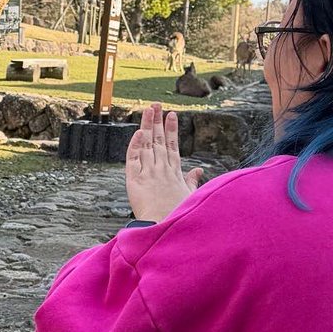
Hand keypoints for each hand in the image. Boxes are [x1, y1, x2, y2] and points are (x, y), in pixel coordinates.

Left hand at [126, 103, 202, 221]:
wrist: (165, 227)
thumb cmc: (177, 215)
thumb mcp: (188, 196)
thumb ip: (191, 181)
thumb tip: (198, 171)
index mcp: (174, 173)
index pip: (172, 146)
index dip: (172, 129)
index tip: (171, 115)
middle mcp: (162, 169)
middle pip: (160, 140)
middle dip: (158, 121)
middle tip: (156, 104)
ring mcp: (149, 173)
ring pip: (147, 145)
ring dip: (147, 126)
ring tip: (148, 110)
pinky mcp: (135, 180)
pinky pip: (134, 159)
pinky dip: (135, 146)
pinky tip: (138, 132)